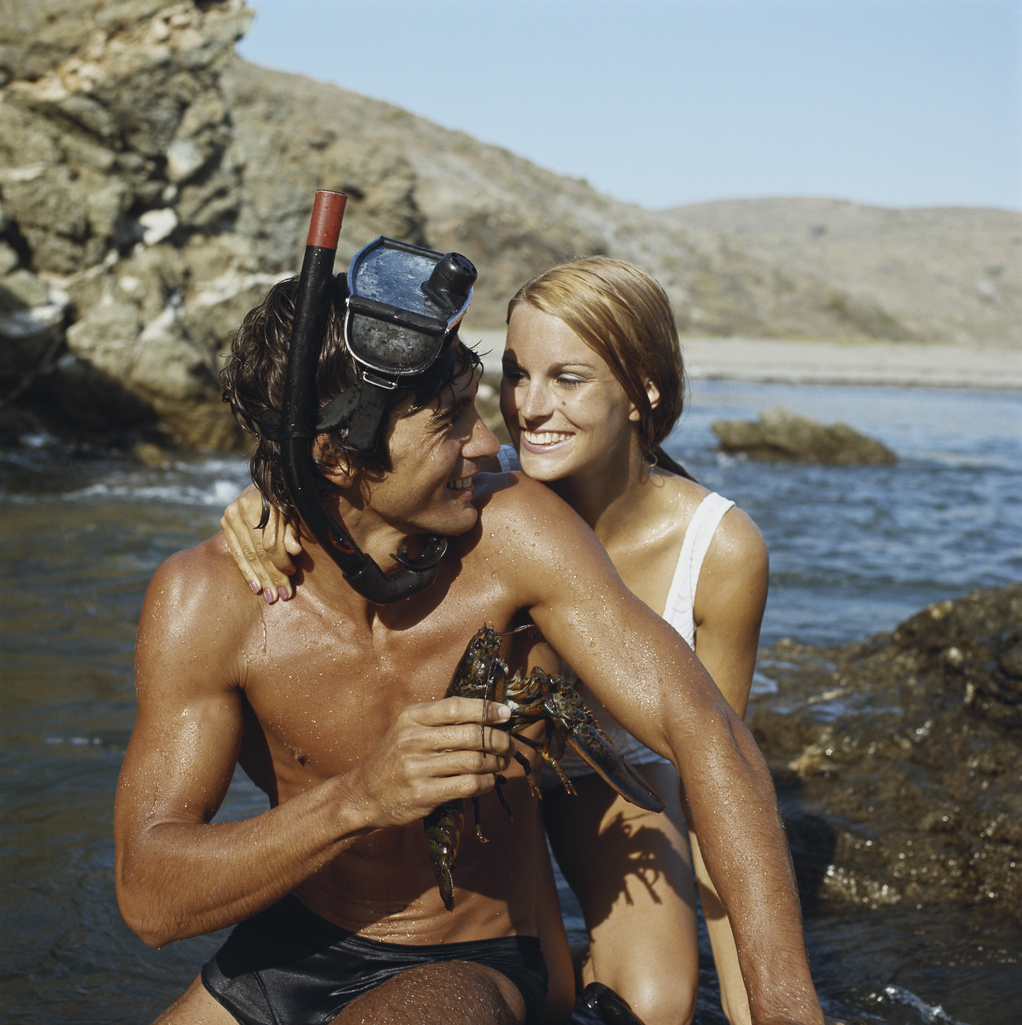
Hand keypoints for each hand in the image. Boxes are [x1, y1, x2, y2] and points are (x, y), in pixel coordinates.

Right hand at [221, 484, 302, 602]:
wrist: (263, 486)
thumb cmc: (285, 503)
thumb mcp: (294, 515)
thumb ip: (292, 532)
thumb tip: (295, 551)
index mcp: (266, 502)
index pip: (271, 542)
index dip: (281, 561)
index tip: (291, 575)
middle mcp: (244, 507)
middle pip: (259, 550)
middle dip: (272, 575)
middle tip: (281, 595)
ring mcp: (232, 515)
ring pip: (248, 554)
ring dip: (260, 578)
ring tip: (270, 596)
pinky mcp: (225, 522)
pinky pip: (237, 552)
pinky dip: (247, 571)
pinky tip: (255, 586)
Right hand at [347, 697, 514, 830]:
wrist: (364, 794)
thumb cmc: (394, 757)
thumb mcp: (407, 728)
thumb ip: (439, 720)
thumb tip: (485, 713)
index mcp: (411, 717)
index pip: (457, 707)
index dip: (486, 709)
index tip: (505, 714)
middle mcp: (413, 739)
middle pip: (472, 734)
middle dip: (499, 739)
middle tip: (509, 745)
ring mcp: (417, 768)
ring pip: (474, 761)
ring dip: (496, 762)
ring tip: (502, 763)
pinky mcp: (424, 794)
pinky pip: (467, 785)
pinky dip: (486, 783)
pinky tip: (489, 781)